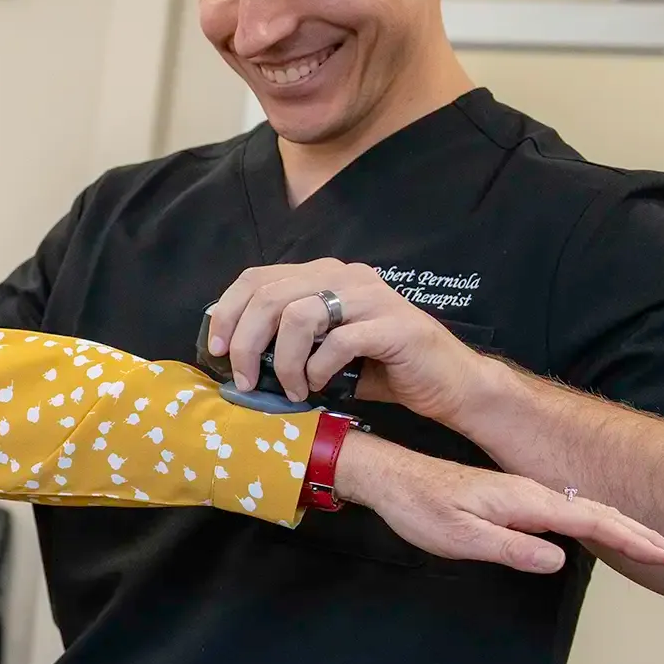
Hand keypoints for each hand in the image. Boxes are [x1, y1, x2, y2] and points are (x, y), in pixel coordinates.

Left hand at [206, 259, 488, 419]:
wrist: (447, 384)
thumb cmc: (379, 369)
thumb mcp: (320, 348)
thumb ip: (285, 338)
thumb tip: (232, 355)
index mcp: (324, 275)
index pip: (257, 278)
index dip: (228, 313)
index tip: (217, 350)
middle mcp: (345, 276)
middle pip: (270, 296)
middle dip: (246, 344)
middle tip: (247, 380)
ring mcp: (371, 297)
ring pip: (298, 316)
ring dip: (285, 362)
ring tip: (293, 389)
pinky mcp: (393, 324)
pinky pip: (337, 342)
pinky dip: (318, 370)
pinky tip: (320, 386)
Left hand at [332, 432, 663, 573]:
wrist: (393, 477)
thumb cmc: (420, 506)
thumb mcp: (461, 537)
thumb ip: (511, 547)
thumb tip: (557, 560)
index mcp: (526, 501)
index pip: (593, 523)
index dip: (633, 541)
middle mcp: (531, 492)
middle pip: (599, 514)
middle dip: (640, 534)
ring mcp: (523, 493)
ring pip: (586, 510)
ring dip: (623, 527)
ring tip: (652, 545)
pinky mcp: (512, 497)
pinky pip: (567, 509)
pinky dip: (596, 521)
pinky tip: (600, 530)